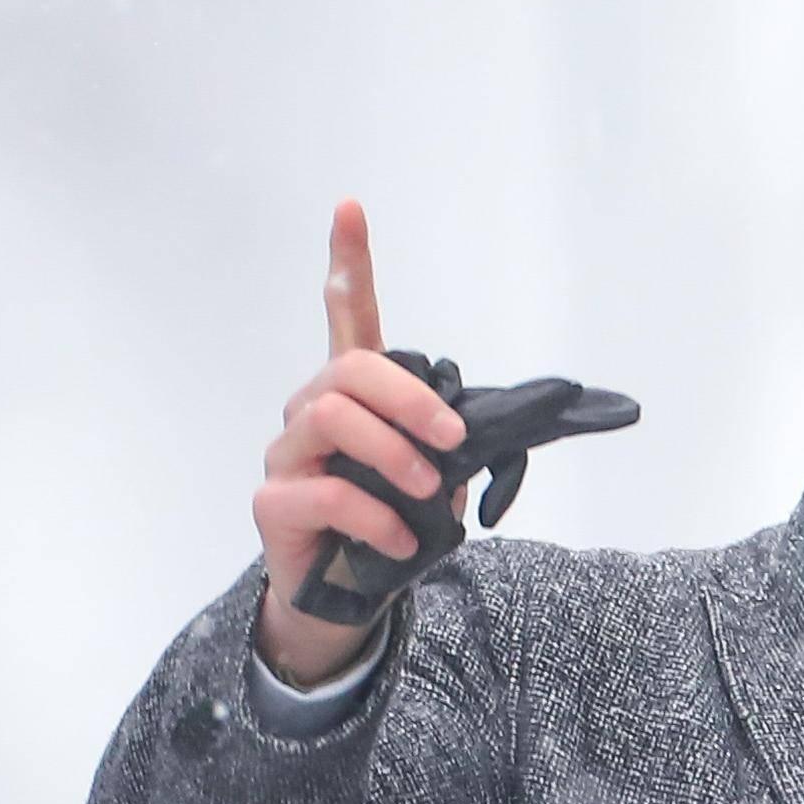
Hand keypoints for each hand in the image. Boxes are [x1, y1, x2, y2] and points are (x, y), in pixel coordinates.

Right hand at [251, 201, 467, 683]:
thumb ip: (468, 441)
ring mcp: (287, 455)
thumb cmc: (396, 524)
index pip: (349, 316)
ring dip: (392, 452)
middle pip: (349, 371)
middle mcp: (313, 414)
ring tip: (428, 491)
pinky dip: (374, 513)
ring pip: (329, 418)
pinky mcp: (274, 502)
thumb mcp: (445, 476)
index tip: (351, 208)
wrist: (351, 594)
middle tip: (450, 438)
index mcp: (357, 397)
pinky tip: (399, 536)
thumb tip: (529, 418)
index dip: (348, 262)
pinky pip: (323, 492)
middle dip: (409, 398)